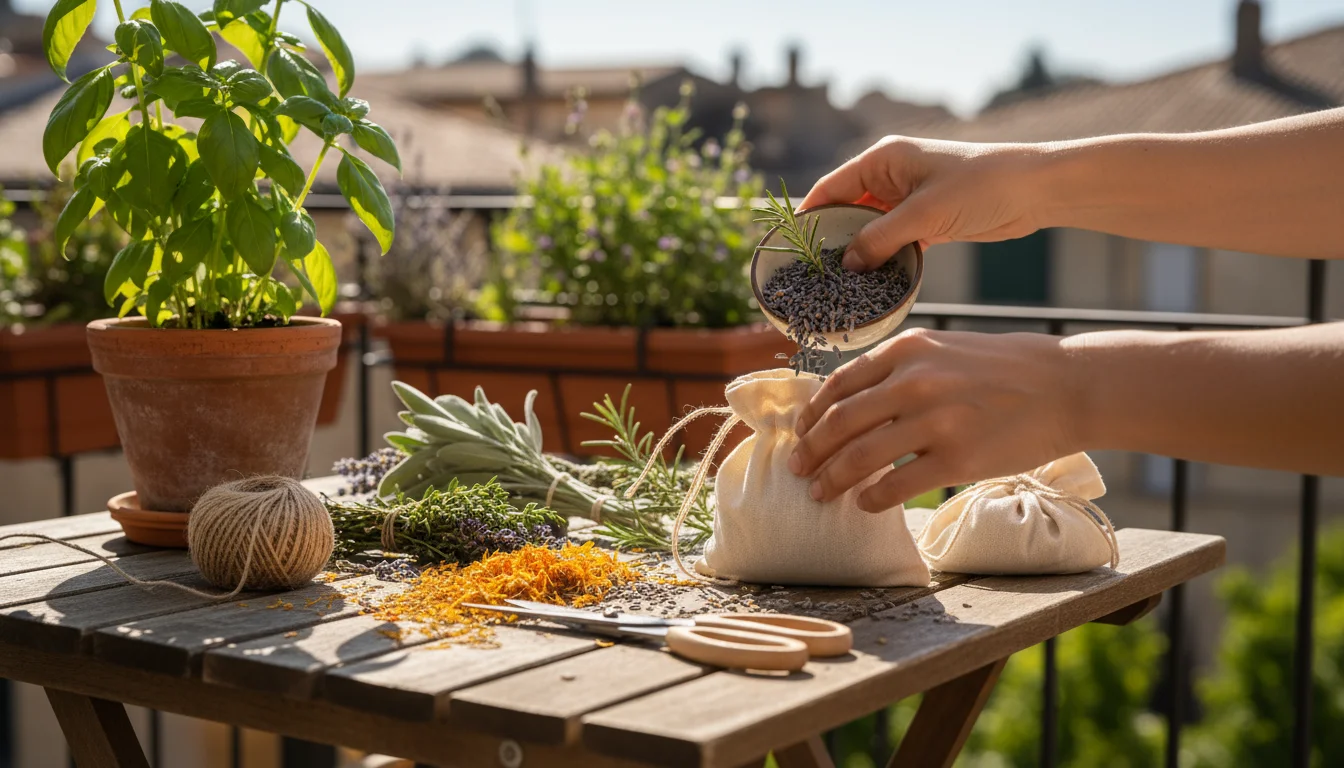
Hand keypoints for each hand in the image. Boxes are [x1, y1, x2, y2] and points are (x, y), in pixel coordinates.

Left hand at [787, 328, 1081, 511]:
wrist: (1065, 386)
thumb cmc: (1004, 369)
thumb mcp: (944, 349)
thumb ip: (899, 369)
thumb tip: (850, 404)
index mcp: (907, 349)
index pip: (839, 385)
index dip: (812, 415)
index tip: (800, 434)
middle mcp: (915, 381)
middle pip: (841, 422)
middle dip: (811, 451)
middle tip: (798, 470)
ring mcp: (936, 421)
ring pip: (861, 456)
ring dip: (833, 479)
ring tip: (821, 493)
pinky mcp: (957, 459)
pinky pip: (897, 484)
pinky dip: (872, 498)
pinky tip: (865, 503)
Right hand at [799, 136, 1049, 270]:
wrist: (1034, 190)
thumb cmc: (979, 186)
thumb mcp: (924, 214)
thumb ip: (881, 239)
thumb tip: (848, 264)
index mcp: (883, 159)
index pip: (831, 187)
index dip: (809, 216)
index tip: (791, 247)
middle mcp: (890, 175)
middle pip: (847, 211)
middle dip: (834, 240)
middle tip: (814, 274)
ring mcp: (908, 199)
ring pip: (871, 230)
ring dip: (861, 254)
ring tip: (840, 284)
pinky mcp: (926, 221)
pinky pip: (894, 242)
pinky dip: (885, 259)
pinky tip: (874, 282)